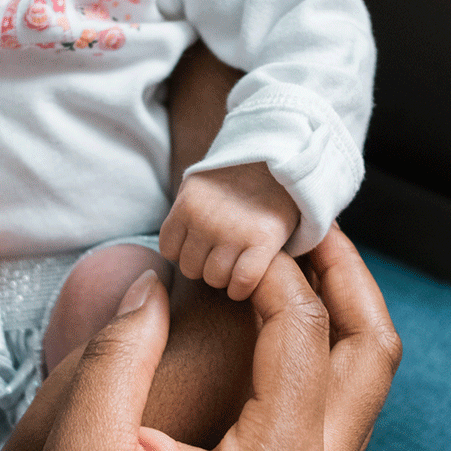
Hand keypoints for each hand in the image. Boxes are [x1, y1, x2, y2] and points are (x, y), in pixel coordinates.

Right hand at [0, 225, 401, 450]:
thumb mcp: (83, 450)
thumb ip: (122, 354)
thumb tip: (154, 284)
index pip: (303, 330)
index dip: (271, 267)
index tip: (230, 240)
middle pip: (373, 355)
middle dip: (348, 278)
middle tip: (312, 225)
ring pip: (365, 389)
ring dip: (342, 317)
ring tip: (299, 265)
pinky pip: (336, 416)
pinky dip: (322, 358)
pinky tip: (274, 331)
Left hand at [160, 162, 300, 300]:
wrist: (281, 162)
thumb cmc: (238, 178)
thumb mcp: (200, 184)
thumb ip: (183, 212)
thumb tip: (172, 246)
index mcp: (187, 205)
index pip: (169, 250)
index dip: (185, 251)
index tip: (200, 245)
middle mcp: (206, 220)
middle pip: (190, 268)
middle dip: (204, 264)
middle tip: (221, 252)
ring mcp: (234, 232)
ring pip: (214, 279)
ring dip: (224, 277)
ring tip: (236, 261)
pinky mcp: (263, 242)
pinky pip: (242, 283)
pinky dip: (241, 288)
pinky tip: (246, 279)